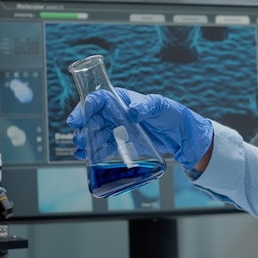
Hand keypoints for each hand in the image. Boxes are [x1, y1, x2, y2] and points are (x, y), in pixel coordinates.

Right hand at [67, 87, 212, 169]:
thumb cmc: (171, 114)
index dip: (84, 107)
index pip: (98, 99)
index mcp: (121, 100)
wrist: (180, 135)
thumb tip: (133, 110)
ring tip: (82, 150)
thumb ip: (147, 106)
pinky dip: (93, 152)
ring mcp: (117, 128)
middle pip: (91, 118)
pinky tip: (86, 157)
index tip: (77, 119)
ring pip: (94, 133)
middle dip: (82, 128)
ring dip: (85, 141)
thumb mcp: (160, 106)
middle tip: (80, 139)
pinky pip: (102, 146)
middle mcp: (116, 113)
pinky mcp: (121, 142)